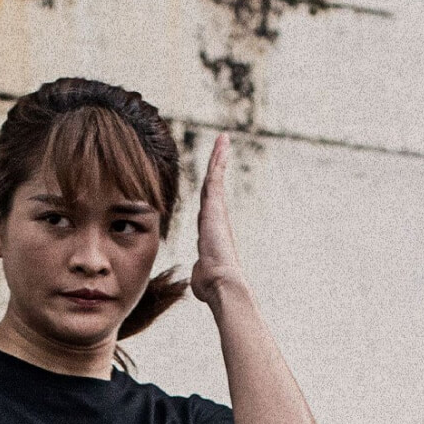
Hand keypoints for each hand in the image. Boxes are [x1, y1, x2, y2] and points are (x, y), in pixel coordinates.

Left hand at [191, 133, 247, 305]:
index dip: (210, 186)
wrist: (221, 282)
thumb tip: (200, 278)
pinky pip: (216, 180)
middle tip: (223, 145)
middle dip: (217, 165)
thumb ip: (200, 270)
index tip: (213, 172)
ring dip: (219, 158)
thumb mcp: (201, 274)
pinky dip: (218, 163)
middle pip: (213, 185)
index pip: (208, 203)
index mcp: (209, 230)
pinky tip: (220, 147)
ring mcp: (216, 212)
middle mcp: (215, 217)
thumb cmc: (210, 283)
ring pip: (215, 179)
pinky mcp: (216, 208)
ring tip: (223, 139)